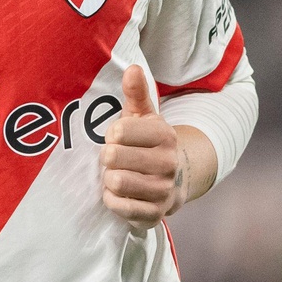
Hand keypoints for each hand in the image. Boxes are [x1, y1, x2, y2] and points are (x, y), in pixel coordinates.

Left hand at [100, 65, 188, 227]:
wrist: (173, 181)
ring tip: (119, 174)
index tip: (118, 137)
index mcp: (164, 134)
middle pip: (113, 157)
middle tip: (115, 159)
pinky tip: (120, 193)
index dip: (111, 135)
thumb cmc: (147, 143)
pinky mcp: (154, 214)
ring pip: (115, 182)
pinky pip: (118, 206)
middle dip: (108, 157)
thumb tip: (132, 68)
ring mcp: (163, 190)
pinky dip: (112, 200)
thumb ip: (136, 92)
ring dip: (109, 179)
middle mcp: (168, 163)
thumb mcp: (142, 116)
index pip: (118, 131)